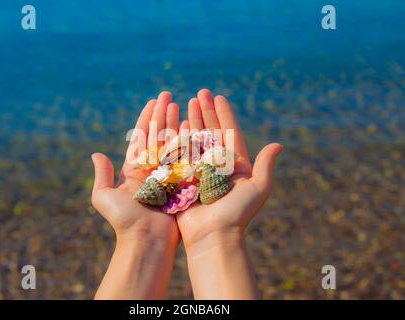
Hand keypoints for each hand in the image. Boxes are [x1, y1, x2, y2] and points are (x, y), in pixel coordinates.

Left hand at [92, 91, 180, 298]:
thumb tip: (96, 154)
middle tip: (169, 95)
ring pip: (173, 142)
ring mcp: (168, 175)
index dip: (147, 118)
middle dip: (163, 114)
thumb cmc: (124, 221)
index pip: (141, 137)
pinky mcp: (182, 183)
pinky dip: (189, 141)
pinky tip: (193, 125)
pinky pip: (186, 158)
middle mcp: (152, 170)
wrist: (146, 242)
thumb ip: (102, 175)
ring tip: (182, 103)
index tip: (153, 101)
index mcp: (134, 170)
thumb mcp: (104, 197)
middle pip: (158, 135)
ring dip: (176, 122)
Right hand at [176, 89, 282, 298]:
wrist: (213, 236)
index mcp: (236, 166)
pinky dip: (180, 137)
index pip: (230, 133)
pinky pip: (182, 153)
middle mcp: (218, 165)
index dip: (224, 115)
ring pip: (196, 138)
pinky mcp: (185, 178)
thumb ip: (265, 166)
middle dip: (206, 112)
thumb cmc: (237, 213)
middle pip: (212, 132)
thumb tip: (278, 145)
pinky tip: (177, 123)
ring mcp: (200, 170)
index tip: (219, 97)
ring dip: (193, 119)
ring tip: (187, 102)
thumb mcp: (258, 189)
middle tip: (200, 93)